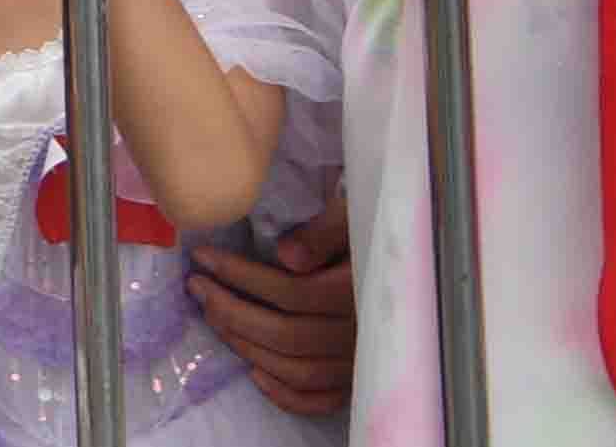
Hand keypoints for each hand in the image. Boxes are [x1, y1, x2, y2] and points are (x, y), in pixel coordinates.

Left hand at [184, 197, 354, 416]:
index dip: (240, 275)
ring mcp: (359, 362)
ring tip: (213, 317)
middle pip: (286, 335)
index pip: (289, 292)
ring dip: (247, 347)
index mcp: (359, 294)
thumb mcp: (355, 217)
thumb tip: (287, 256)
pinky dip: (286, 394)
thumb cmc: (376, 231)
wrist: (417, 263)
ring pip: (297, 369)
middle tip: (198, 288)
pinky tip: (254, 372)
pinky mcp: (359, 379)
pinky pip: (321, 399)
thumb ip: (325, 234)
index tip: (202, 257)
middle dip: (232, 311)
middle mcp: (360, 335)